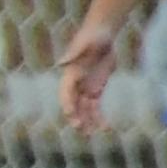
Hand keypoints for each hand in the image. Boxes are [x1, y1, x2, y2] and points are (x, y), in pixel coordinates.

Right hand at [63, 7, 125, 131]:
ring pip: (84, 109)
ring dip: (88, 121)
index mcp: (70, 74)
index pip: (65, 92)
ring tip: (94, 133)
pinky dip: (99, 117)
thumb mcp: (85, 43)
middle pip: (73, 104)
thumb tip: (61, 63)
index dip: (68, 103)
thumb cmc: (92, 36)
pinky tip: (105, 127)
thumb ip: (74, 53)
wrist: (103, 34)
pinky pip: (96, 107)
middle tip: (81, 129)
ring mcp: (85, 87)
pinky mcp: (96, 89)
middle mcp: (75, 83)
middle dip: (76, 117)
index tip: (71, 114)